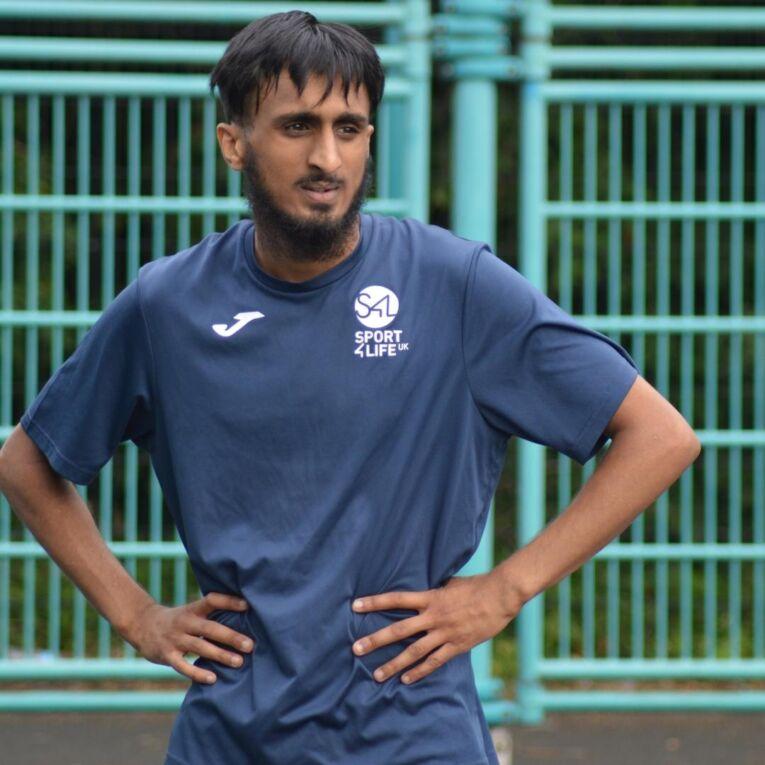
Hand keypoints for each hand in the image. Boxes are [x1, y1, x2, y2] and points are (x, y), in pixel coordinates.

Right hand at [123, 592, 254, 684]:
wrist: (141, 625)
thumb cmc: (177, 620)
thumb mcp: (190, 612)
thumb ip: (210, 617)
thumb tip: (243, 623)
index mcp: (193, 609)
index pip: (212, 600)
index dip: (229, 601)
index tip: (247, 605)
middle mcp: (185, 622)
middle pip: (210, 628)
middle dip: (231, 637)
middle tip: (250, 645)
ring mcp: (175, 639)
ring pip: (200, 647)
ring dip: (220, 655)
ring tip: (239, 662)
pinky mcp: (167, 655)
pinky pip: (183, 666)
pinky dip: (197, 673)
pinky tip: (213, 678)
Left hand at [350, 571, 522, 684]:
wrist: (500, 596)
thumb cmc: (475, 586)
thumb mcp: (450, 583)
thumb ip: (434, 591)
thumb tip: (421, 591)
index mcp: (430, 597)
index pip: (396, 599)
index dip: (375, 602)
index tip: (355, 606)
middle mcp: (433, 617)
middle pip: (399, 629)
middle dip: (376, 639)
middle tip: (356, 648)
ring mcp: (445, 633)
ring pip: (414, 651)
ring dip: (394, 663)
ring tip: (376, 674)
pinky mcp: (457, 646)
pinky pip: (435, 662)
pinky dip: (419, 671)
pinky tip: (406, 679)